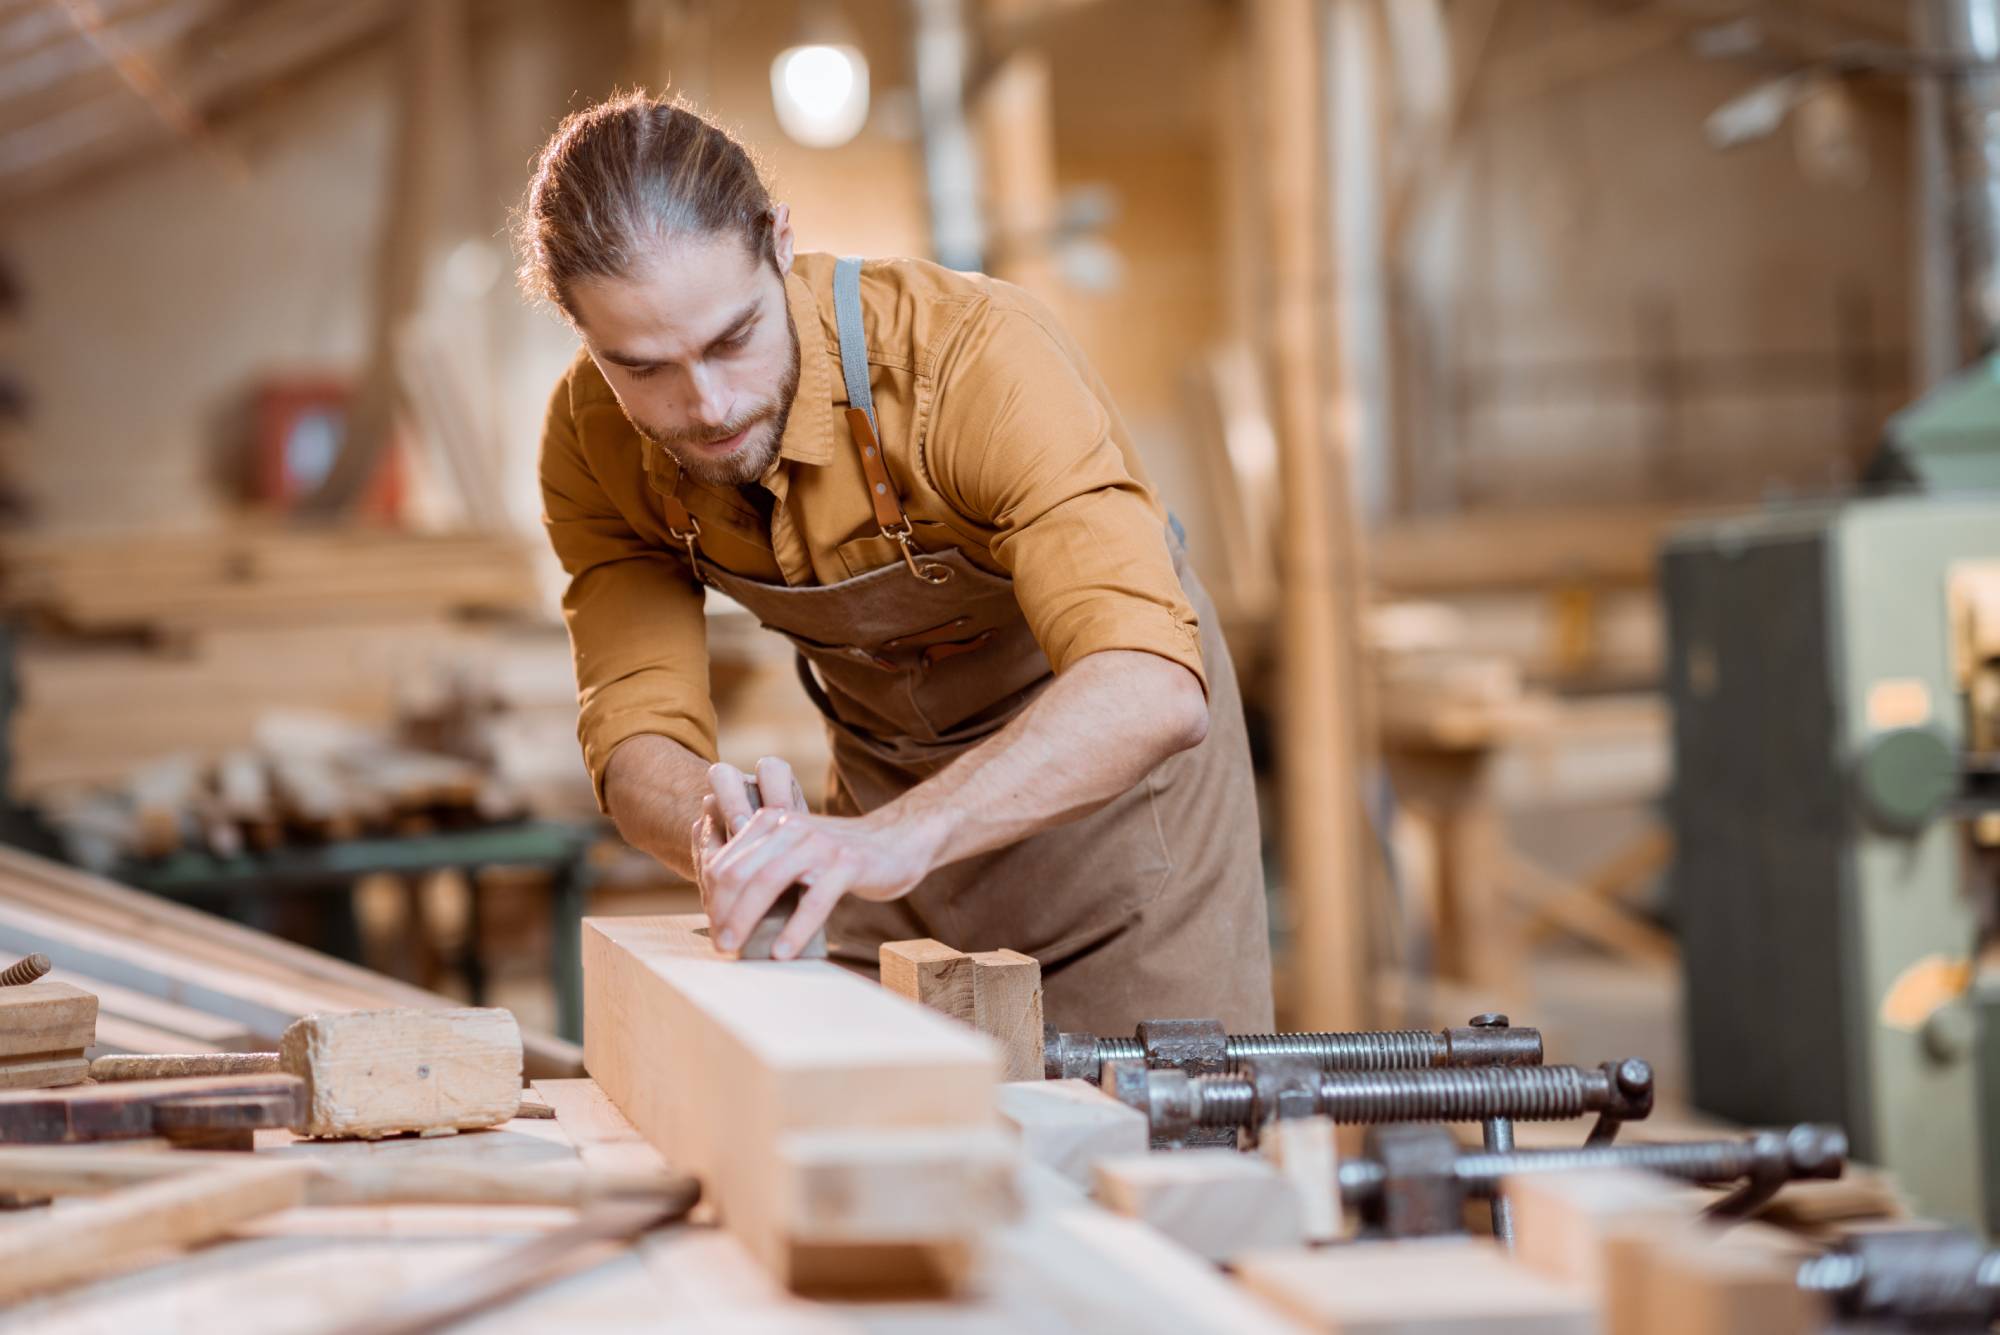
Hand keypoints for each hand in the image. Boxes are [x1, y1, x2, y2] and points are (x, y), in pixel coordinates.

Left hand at [693, 755, 943, 959]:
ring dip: (747, 921)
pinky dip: (794, 930)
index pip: (726, 862)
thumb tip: (724, 911)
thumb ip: (763, 867)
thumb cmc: (841, 857)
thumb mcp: (796, 851)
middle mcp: (790, 828)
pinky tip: (782, 952)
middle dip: (723, 913)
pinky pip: (814, 901)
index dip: (713, 899)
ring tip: (738, 950)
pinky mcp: (847, 864)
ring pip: (768, 883)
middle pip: (740, 872)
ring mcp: (819, 845)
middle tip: (720, 946)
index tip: (713, 930)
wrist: (898, 841)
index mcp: (771, 823)